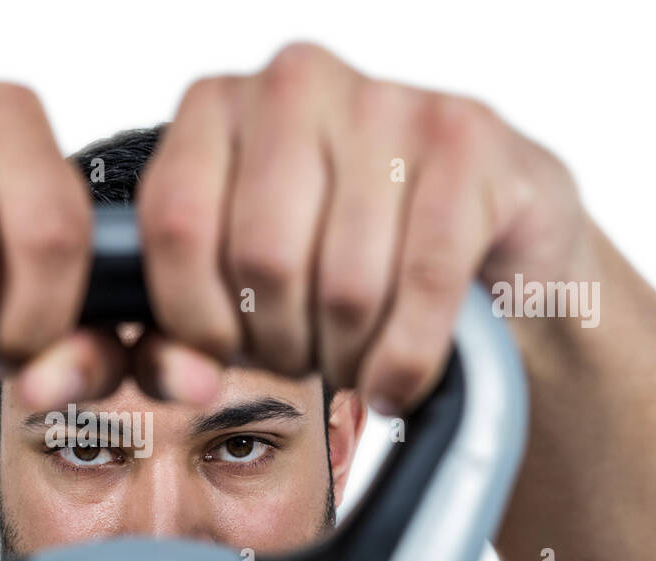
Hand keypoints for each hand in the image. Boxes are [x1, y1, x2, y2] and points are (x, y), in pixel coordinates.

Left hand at [137, 42, 587, 413]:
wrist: (479, 243)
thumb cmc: (337, 264)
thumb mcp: (238, 294)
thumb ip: (179, 343)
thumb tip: (184, 382)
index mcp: (215, 107)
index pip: (176, 224)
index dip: (197, 319)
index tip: (228, 351)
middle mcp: (294, 83)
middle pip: (263, 258)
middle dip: (280, 342)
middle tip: (303, 355)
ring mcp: (387, 103)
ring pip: (345, 283)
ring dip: (347, 356)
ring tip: (352, 357)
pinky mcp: (468, 141)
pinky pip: (424, 282)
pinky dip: (406, 357)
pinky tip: (398, 378)